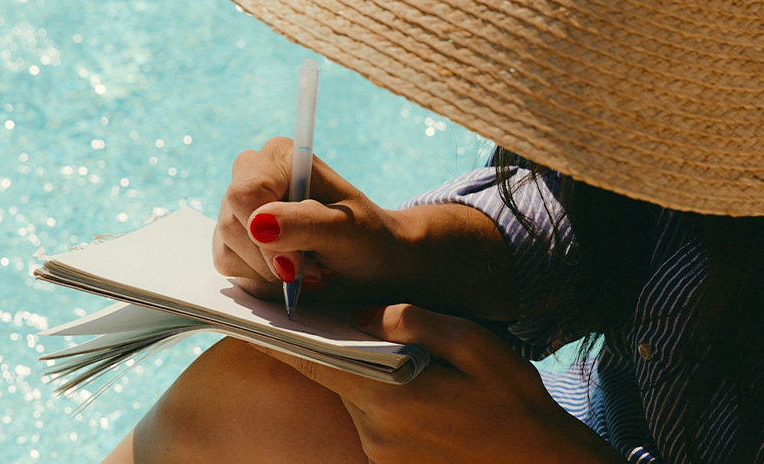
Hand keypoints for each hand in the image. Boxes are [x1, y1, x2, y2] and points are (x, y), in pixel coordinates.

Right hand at [213, 137, 517, 317]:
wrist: (373, 261)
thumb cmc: (366, 237)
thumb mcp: (347, 230)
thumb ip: (306, 223)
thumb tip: (258, 223)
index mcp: (282, 157)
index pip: (247, 191)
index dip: (265, 233)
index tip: (295, 264)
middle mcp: (254, 175)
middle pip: (231, 222)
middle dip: (269, 258)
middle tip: (312, 272)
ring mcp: (240, 208)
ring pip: (226, 247)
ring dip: (268, 272)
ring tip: (307, 271)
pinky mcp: (234, 239)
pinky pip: (227, 265)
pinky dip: (260, 280)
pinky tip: (288, 276)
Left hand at [253, 304, 624, 463]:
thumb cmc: (515, 403)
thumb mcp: (476, 345)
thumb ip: (414, 322)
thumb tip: (358, 312)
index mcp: (388, 394)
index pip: (314, 359)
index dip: (278, 335)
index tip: (248, 314)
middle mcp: (374, 429)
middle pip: (329, 378)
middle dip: (316, 347)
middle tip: (301, 314)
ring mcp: (381, 454)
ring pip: (352, 400)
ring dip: (352, 374)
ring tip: (363, 343)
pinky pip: (371, 423)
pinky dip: (374, 400)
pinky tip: (403, 389)